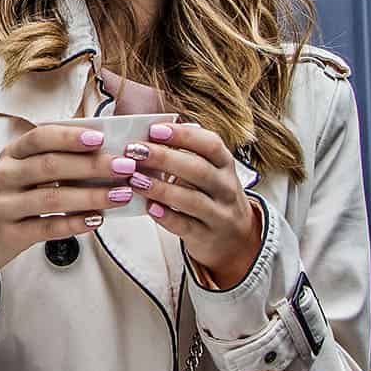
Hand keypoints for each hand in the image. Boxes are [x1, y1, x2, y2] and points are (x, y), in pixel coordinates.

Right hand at [0, 125, 134, 313]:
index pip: (41, 137)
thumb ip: (49, 160)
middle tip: (125, 166)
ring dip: (92, 195)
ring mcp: (4, 206)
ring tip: (121, 194)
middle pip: (51, 165)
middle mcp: (4, 176)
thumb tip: (101, 153)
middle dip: (93, 165)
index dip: (71, 136)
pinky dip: (76, 223)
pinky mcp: (9, 235)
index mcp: (10, 155)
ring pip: (53, 198)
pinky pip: (48, 227)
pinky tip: (98, 220)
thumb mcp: (15, 173)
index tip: (102, 137)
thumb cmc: (2, 199)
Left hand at [126, 122, 261, 287]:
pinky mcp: (207, 237)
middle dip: (164, 158)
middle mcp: (226, 188)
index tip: (154, 129)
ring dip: (161, 188)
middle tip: (135, 151)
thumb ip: (185, 154)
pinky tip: (149, 207)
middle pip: (198, 169)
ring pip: (191, 199)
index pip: (211, 144)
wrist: (235, 240)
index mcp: (225, 165)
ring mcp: (219, 214)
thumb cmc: (212, 196)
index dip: (183, 135)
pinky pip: (186, 226)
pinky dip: (167, 216)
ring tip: (135, 179)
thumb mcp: (210, 172)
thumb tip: (148, 134)